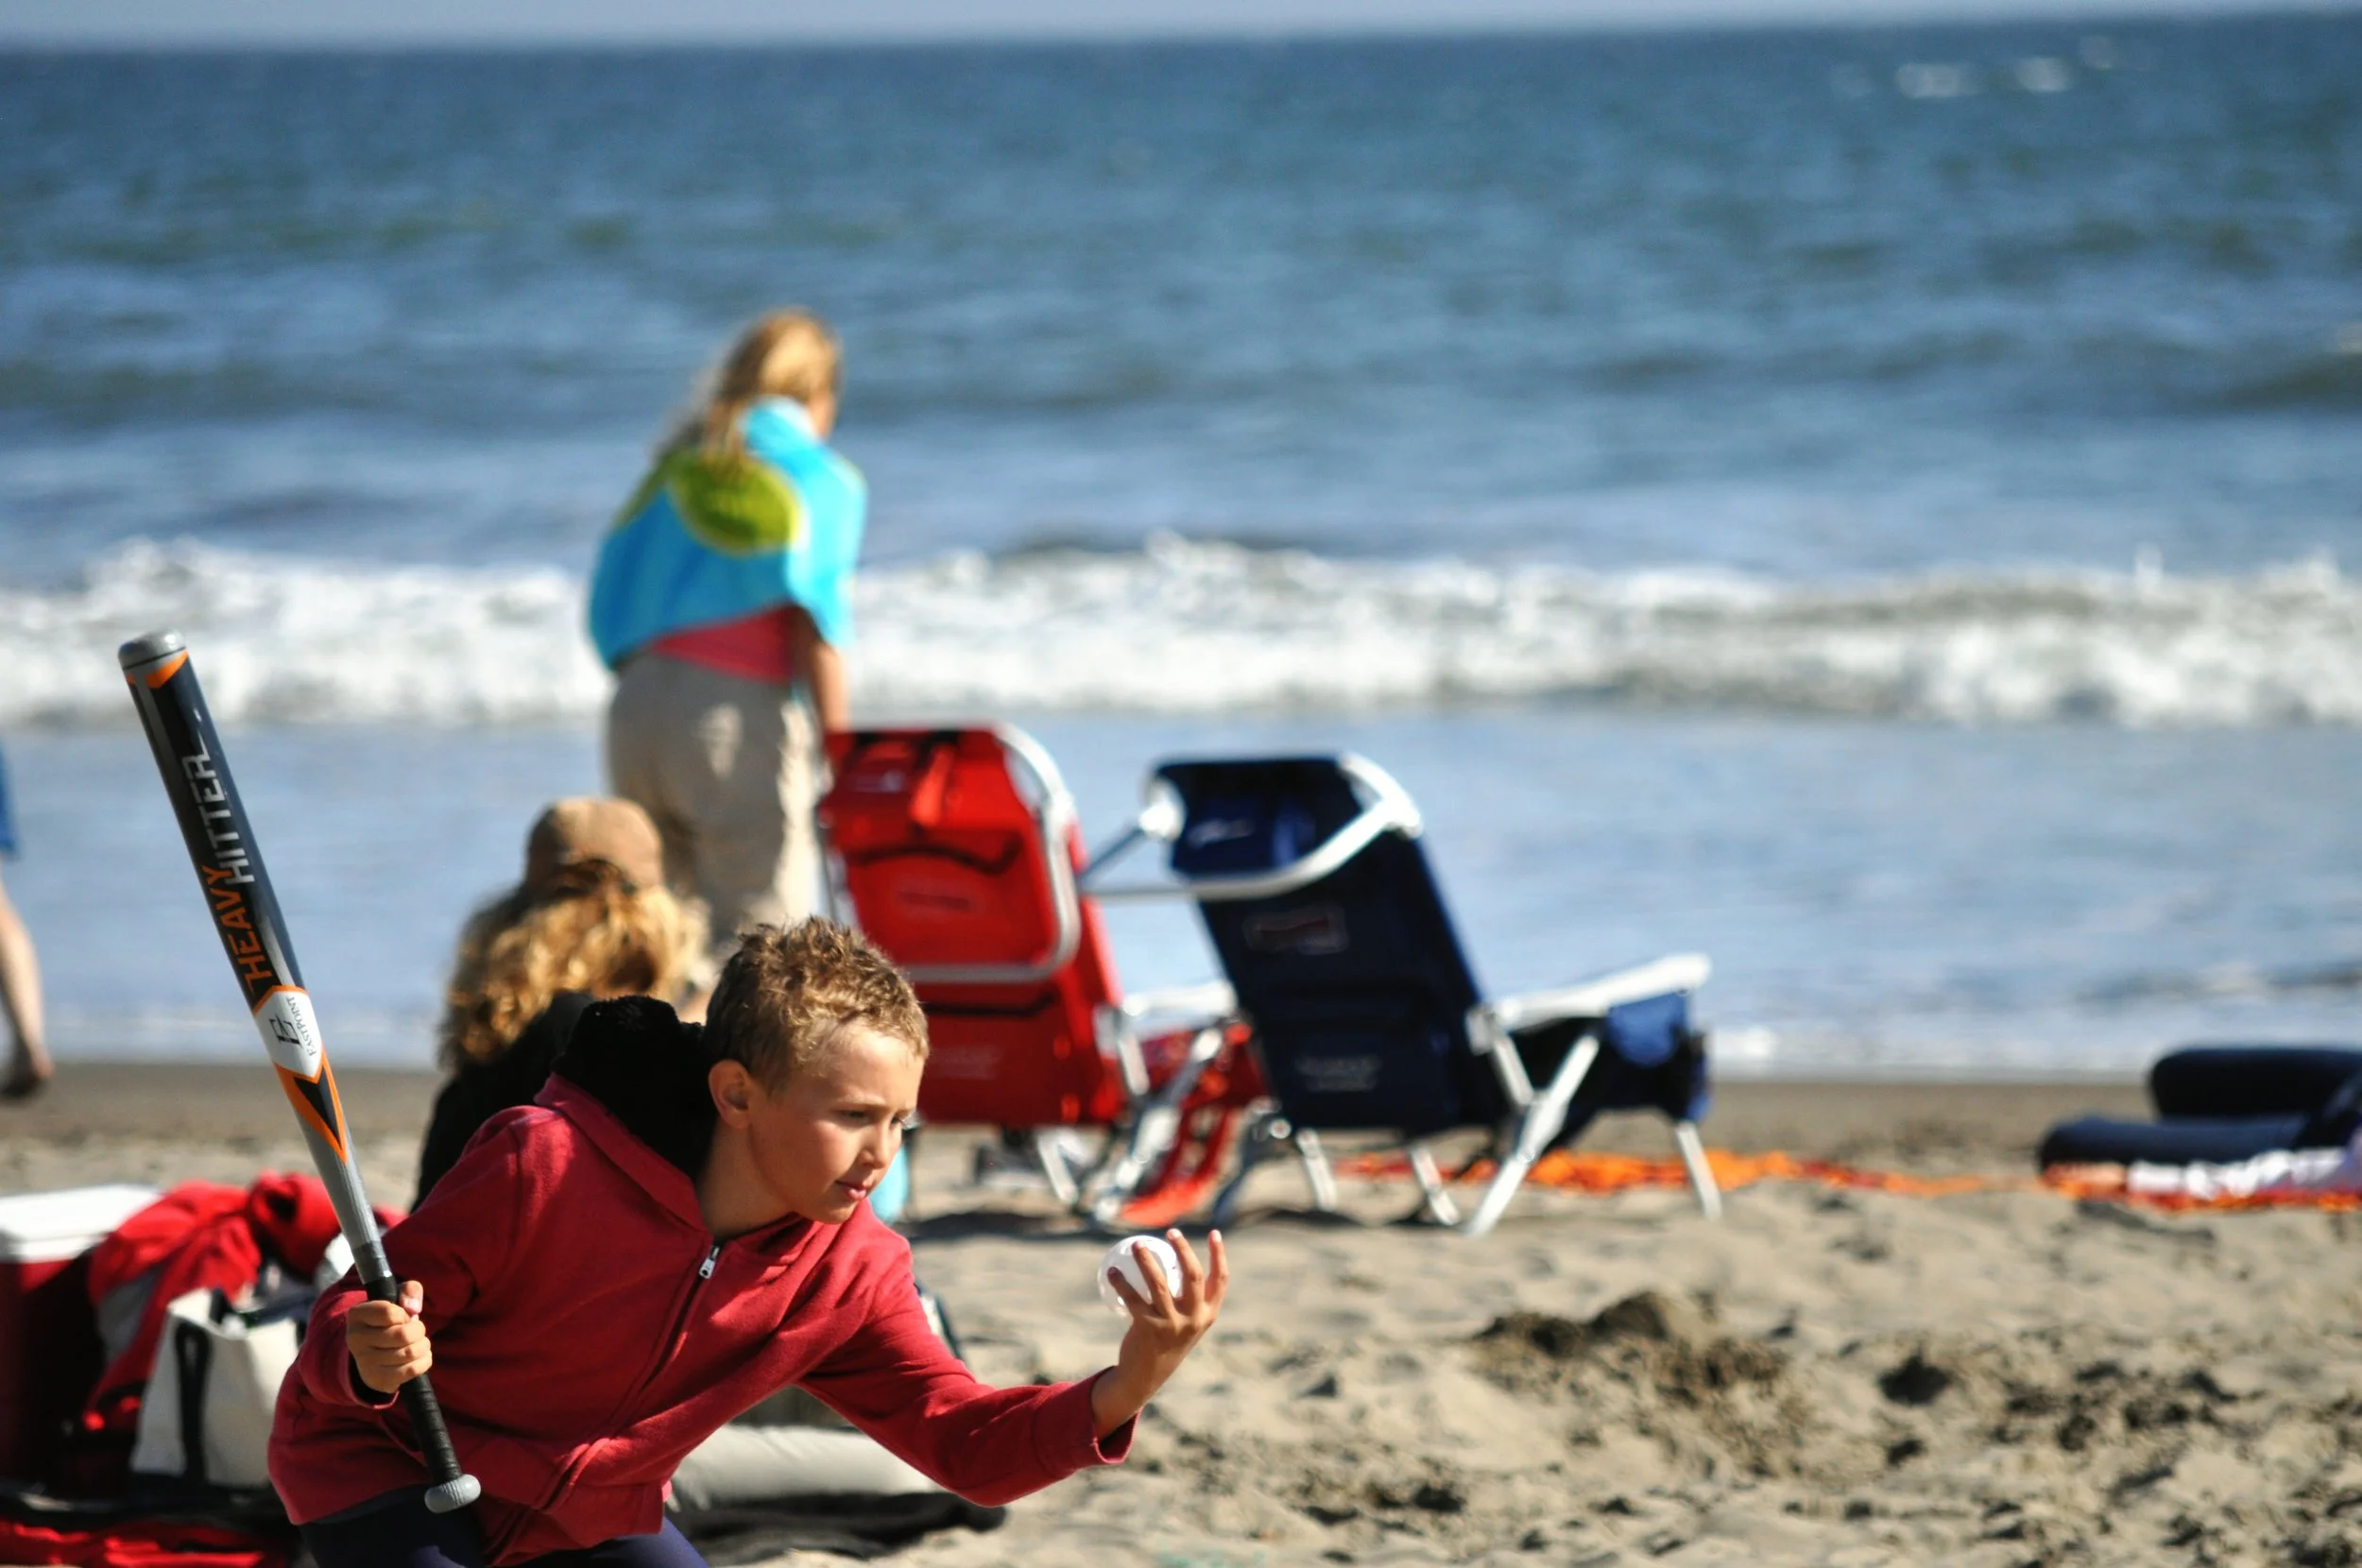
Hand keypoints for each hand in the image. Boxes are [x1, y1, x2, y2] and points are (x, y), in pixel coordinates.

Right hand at [348, 1279, 431, 1395]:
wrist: (376, 1352)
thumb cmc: (390, 1320)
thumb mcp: (398, 1297)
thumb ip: (410, 1290)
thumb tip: (413, 1308)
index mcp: (356, 1315)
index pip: (389, 1313)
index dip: (404, 1314)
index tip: (403, 1317)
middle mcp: (355, 1339)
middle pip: (402, 1335)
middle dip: (419, 1331)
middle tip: (416, 1331)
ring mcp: (364, 1362)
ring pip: (409, 1353)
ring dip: (423, 1346)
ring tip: (418, 1343)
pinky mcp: (377, 1379)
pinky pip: (411, 1370)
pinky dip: (424, 1361)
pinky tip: (419, 1356)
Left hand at [1089, 1230, 1227, 1438]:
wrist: (1146, 1375)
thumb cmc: (1167, 1339)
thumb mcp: (1185, 1321)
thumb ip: (1187, 1298)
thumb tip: (1174, 1258)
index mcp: (1208, 1314)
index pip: (1220, 1279)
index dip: (1219, 1254)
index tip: (1214, 1232)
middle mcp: (1193, 1319)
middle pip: (1192, 1275)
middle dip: (1183, 1249)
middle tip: (1170, 1232)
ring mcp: (1171, 1324)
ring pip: (1159, 1283)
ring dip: (1146, 1260)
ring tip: (1136, 1245)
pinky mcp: (1148, 1328)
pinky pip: (1133, 1298)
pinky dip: (1121, 1282)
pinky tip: (1112, 1271)